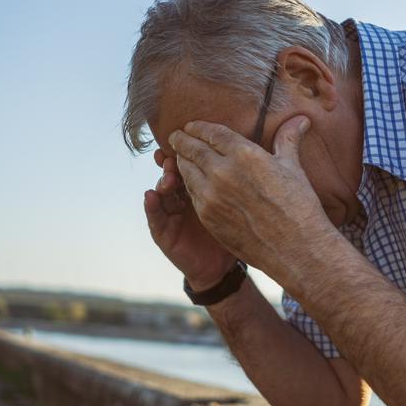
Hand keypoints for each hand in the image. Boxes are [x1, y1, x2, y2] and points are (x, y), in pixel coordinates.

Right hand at [143, 148, 236, 290]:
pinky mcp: (163, 232)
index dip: (191, 151)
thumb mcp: (237, 203)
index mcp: (201, 185)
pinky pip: (154, 216)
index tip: (192, 138)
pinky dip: (151, 205)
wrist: (222, 267)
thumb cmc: (234, 231)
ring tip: (168, 176)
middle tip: (175, 154)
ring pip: (162, 190)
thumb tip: (254, 150)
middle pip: (175, 172)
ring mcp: (170, 212)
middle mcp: (182, 196)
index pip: (193, 163)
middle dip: (174, 161)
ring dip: (163, 180)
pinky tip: (150, 195)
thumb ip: (240, 180)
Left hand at [166, 115, 339, 286]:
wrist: (295, 249)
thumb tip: (301, 119)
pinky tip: (192, 182)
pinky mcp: (207, 216)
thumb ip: (288, 140)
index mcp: (245, 154)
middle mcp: (223, 172)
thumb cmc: (298, 207)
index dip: (199, 127)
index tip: (191, 125)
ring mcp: (211, 196)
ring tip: (181, 157)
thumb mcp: (293, 168)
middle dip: (182, 140)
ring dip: (182, 161)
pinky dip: (189, 184)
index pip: (212, 133)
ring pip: (186, 171)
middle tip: (176, 136)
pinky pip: (191, 194)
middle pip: (192, 149)